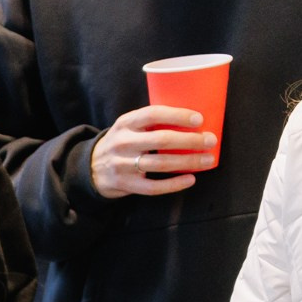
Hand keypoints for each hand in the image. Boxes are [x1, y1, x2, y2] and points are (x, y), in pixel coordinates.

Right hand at [89, 105, 214, 199]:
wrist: (91, 168)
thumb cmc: (121, 143)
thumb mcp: (128, 126)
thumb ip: (150, 122)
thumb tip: (191, 119)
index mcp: (125, 123)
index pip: (152, 114)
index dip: (177, 116)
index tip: (199, 119)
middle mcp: (123, 143)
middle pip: (161, 140)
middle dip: (190, 140)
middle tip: (210, 140)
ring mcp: (123, 165)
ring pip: (161, 164)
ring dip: (188, 162)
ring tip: (207, 159)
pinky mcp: (126, 184)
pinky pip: (154, 187)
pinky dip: (174, 184)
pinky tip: (191, 179)